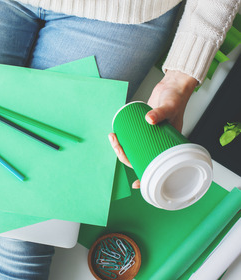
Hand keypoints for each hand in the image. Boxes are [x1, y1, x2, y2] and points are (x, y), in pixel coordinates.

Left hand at [109, 70, 197, 187]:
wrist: (173, 85)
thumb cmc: (177, 98)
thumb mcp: (170, 106)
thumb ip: (160, 112)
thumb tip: (148, 119)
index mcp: (168, 146)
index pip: (155, 166)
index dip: (145, 176)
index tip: (136, 185)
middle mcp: (158, 143)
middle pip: (139, 157)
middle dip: (123, 154)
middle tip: (115, 142)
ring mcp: (149, 135)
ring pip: (133, 148)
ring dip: (120, 147)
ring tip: (112, 137)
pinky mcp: (143, 127)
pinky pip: (132, 138)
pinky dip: (123, 139)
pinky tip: (115, 137)